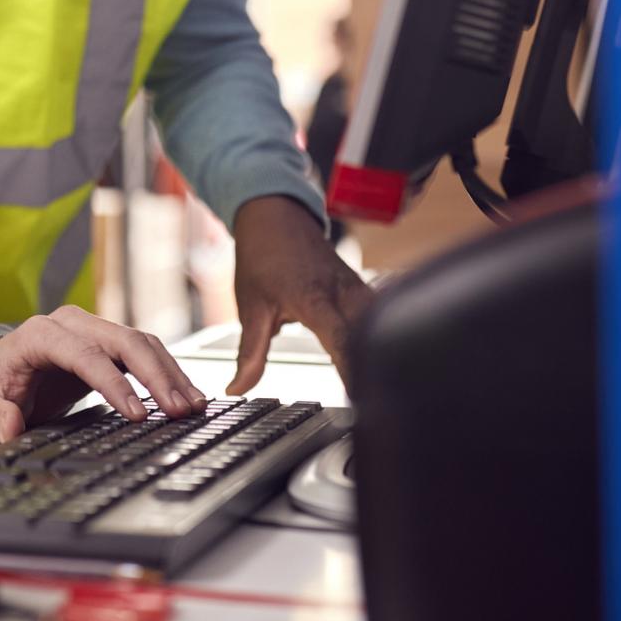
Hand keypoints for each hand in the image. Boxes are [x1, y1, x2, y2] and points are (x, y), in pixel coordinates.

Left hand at [0, 305, 208, 441]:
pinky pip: (142, 353)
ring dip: (169, 374)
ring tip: (192, 406)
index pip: (85, 354)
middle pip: (123, 341)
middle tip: (179, 410)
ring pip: (140, 343)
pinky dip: (165, 373)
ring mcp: (90, 331)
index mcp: (39, 334)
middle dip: (155, 376)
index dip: (113, 383)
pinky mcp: (105, 346)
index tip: (136, 414)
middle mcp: (70, 324)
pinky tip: (185, 395)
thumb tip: (10, 428)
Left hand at [226, 194, 372, 395]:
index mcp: (314, 299)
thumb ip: (250, 353)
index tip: (361, 400)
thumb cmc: (262, 255)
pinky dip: (379, 336)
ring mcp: (357, 289)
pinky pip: (379, 314)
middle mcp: (343, 293)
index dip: (354, 371)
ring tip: (383, 390)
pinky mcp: (362, 289)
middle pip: (372, 335)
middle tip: (376, 407)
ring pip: (380, 324)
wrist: (274, 214)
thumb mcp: (250, 307)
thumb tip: (237, 389)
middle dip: (375, 370)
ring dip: (380, 351)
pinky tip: (380, 360)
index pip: (344, 341)